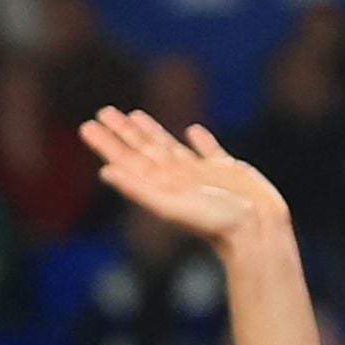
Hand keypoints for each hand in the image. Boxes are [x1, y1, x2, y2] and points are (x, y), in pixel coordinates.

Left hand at [80, 107, 287, 257]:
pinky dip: (201, 140)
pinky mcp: (229, 171)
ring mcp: (202, 175)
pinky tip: (193, 131)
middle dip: (123, 132)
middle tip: (102, 112)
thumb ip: (139, 190)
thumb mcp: (171, 206)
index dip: (107, 143)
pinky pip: (210, 151)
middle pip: (143, 150)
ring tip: (134, 115)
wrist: (257, 233)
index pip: (127, 159)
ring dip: (151, 131)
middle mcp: (178, 179)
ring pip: (170, 147)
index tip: (87, 126)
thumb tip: (106, 172)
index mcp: (161, 186)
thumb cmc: (215, 223)